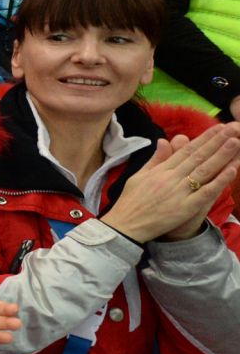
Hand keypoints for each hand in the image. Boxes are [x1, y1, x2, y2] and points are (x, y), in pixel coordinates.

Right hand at [102, 125, 239, 242]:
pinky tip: (232, 170)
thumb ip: (155, 159)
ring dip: (221, 156)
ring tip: (235, 142)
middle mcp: (171, 178)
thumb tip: (164, 140)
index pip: (186, 150)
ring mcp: (179, 192)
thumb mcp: (139, 176)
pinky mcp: (185, 208)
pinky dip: (219, 181)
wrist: (125, 225)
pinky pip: (205, 192)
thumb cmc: (130, 202)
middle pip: (198, 157)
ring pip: (204, 171)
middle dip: (217, 141)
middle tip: (233, 128)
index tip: (218, 128)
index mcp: (161, 170)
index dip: (204, 138)